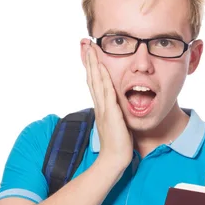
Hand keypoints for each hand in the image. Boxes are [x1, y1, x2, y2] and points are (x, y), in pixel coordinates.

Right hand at [85, 43, 132, 170]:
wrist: (114, 160)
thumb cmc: (117, 144)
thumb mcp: (117, 123)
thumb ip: (116, 113)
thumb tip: (118, 106)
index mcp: (101, 107)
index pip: (95, 82)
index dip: (91, 67)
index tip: (89, 53)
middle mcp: (100, 105)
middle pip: (92, 78)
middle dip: (89, 60)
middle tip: (86, 44)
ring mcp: (104, 109)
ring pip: (97, 82)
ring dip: (93, 65)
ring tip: (90, 50)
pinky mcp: (111, 114)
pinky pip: (107, 93)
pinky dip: (104, 80)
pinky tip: (102, 69)